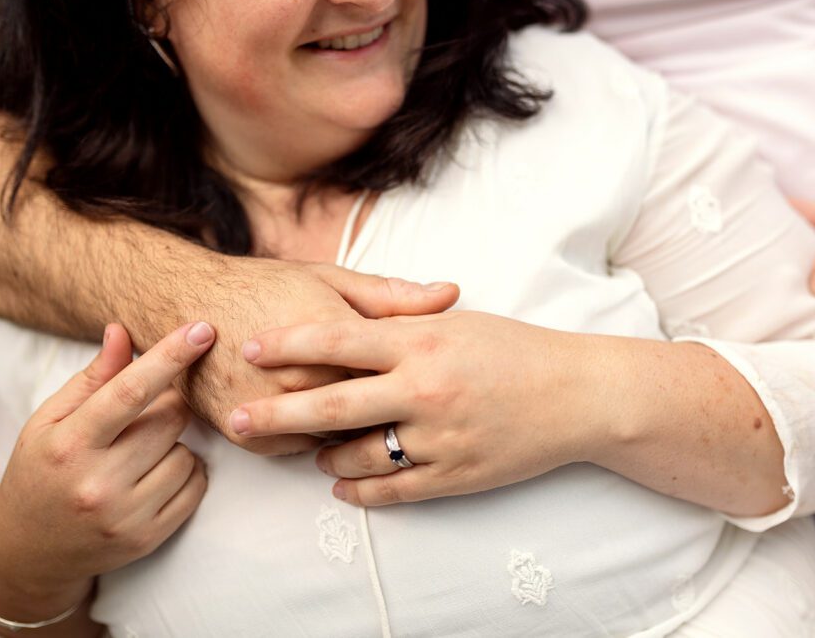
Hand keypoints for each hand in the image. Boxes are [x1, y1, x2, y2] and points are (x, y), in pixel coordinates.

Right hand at [0, 322, 213, 621]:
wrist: (29, 551)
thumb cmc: (42, 471)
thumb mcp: (50, 421)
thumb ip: (92, 378)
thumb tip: (122, 330)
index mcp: (69, 445)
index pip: (130, 392)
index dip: (170, 357)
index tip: (203, 330)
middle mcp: (97, 483)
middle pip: (172, 418)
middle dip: (171, 404)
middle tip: (147, 413)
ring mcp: (125, 515)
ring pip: (188, 452)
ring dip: (175, 443)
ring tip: (141, 452)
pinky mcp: (148, 538)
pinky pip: (197, 485)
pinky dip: (187, 472)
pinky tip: (156, 474)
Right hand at [180, 258, 459, 455]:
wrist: (184, 302)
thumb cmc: (265, 286)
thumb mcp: (331, 280)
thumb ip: (393, 296)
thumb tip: (450, 294)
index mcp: (333, 334)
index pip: (394, 374)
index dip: (416, 381)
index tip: (432, 382)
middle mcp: (302, 376)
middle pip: (369, 413)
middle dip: (393, 414)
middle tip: (409, 408)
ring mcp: (271, 408)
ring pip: (337, 438)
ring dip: (355, 431)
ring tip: (372, 417)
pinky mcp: (246, 433)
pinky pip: (299, 450)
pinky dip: (316, 439)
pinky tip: (324, 421)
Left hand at [231, 312, 597, 505]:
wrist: (578, 394)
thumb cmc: (517, 350)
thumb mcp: (457, 324)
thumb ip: (401, 325)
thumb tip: (346, 328)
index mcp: (422, 342)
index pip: (338, 340)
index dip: (287, 344)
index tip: (249, 347)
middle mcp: (424, 389)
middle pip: (332, 405)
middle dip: (276, 413)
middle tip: (236, 419)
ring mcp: (439, 436)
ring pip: (358, 455)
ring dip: (324, 455)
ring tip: (310, 453)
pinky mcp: (454, 474)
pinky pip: (392, 489)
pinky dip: (360, 490)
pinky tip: (342, 484)